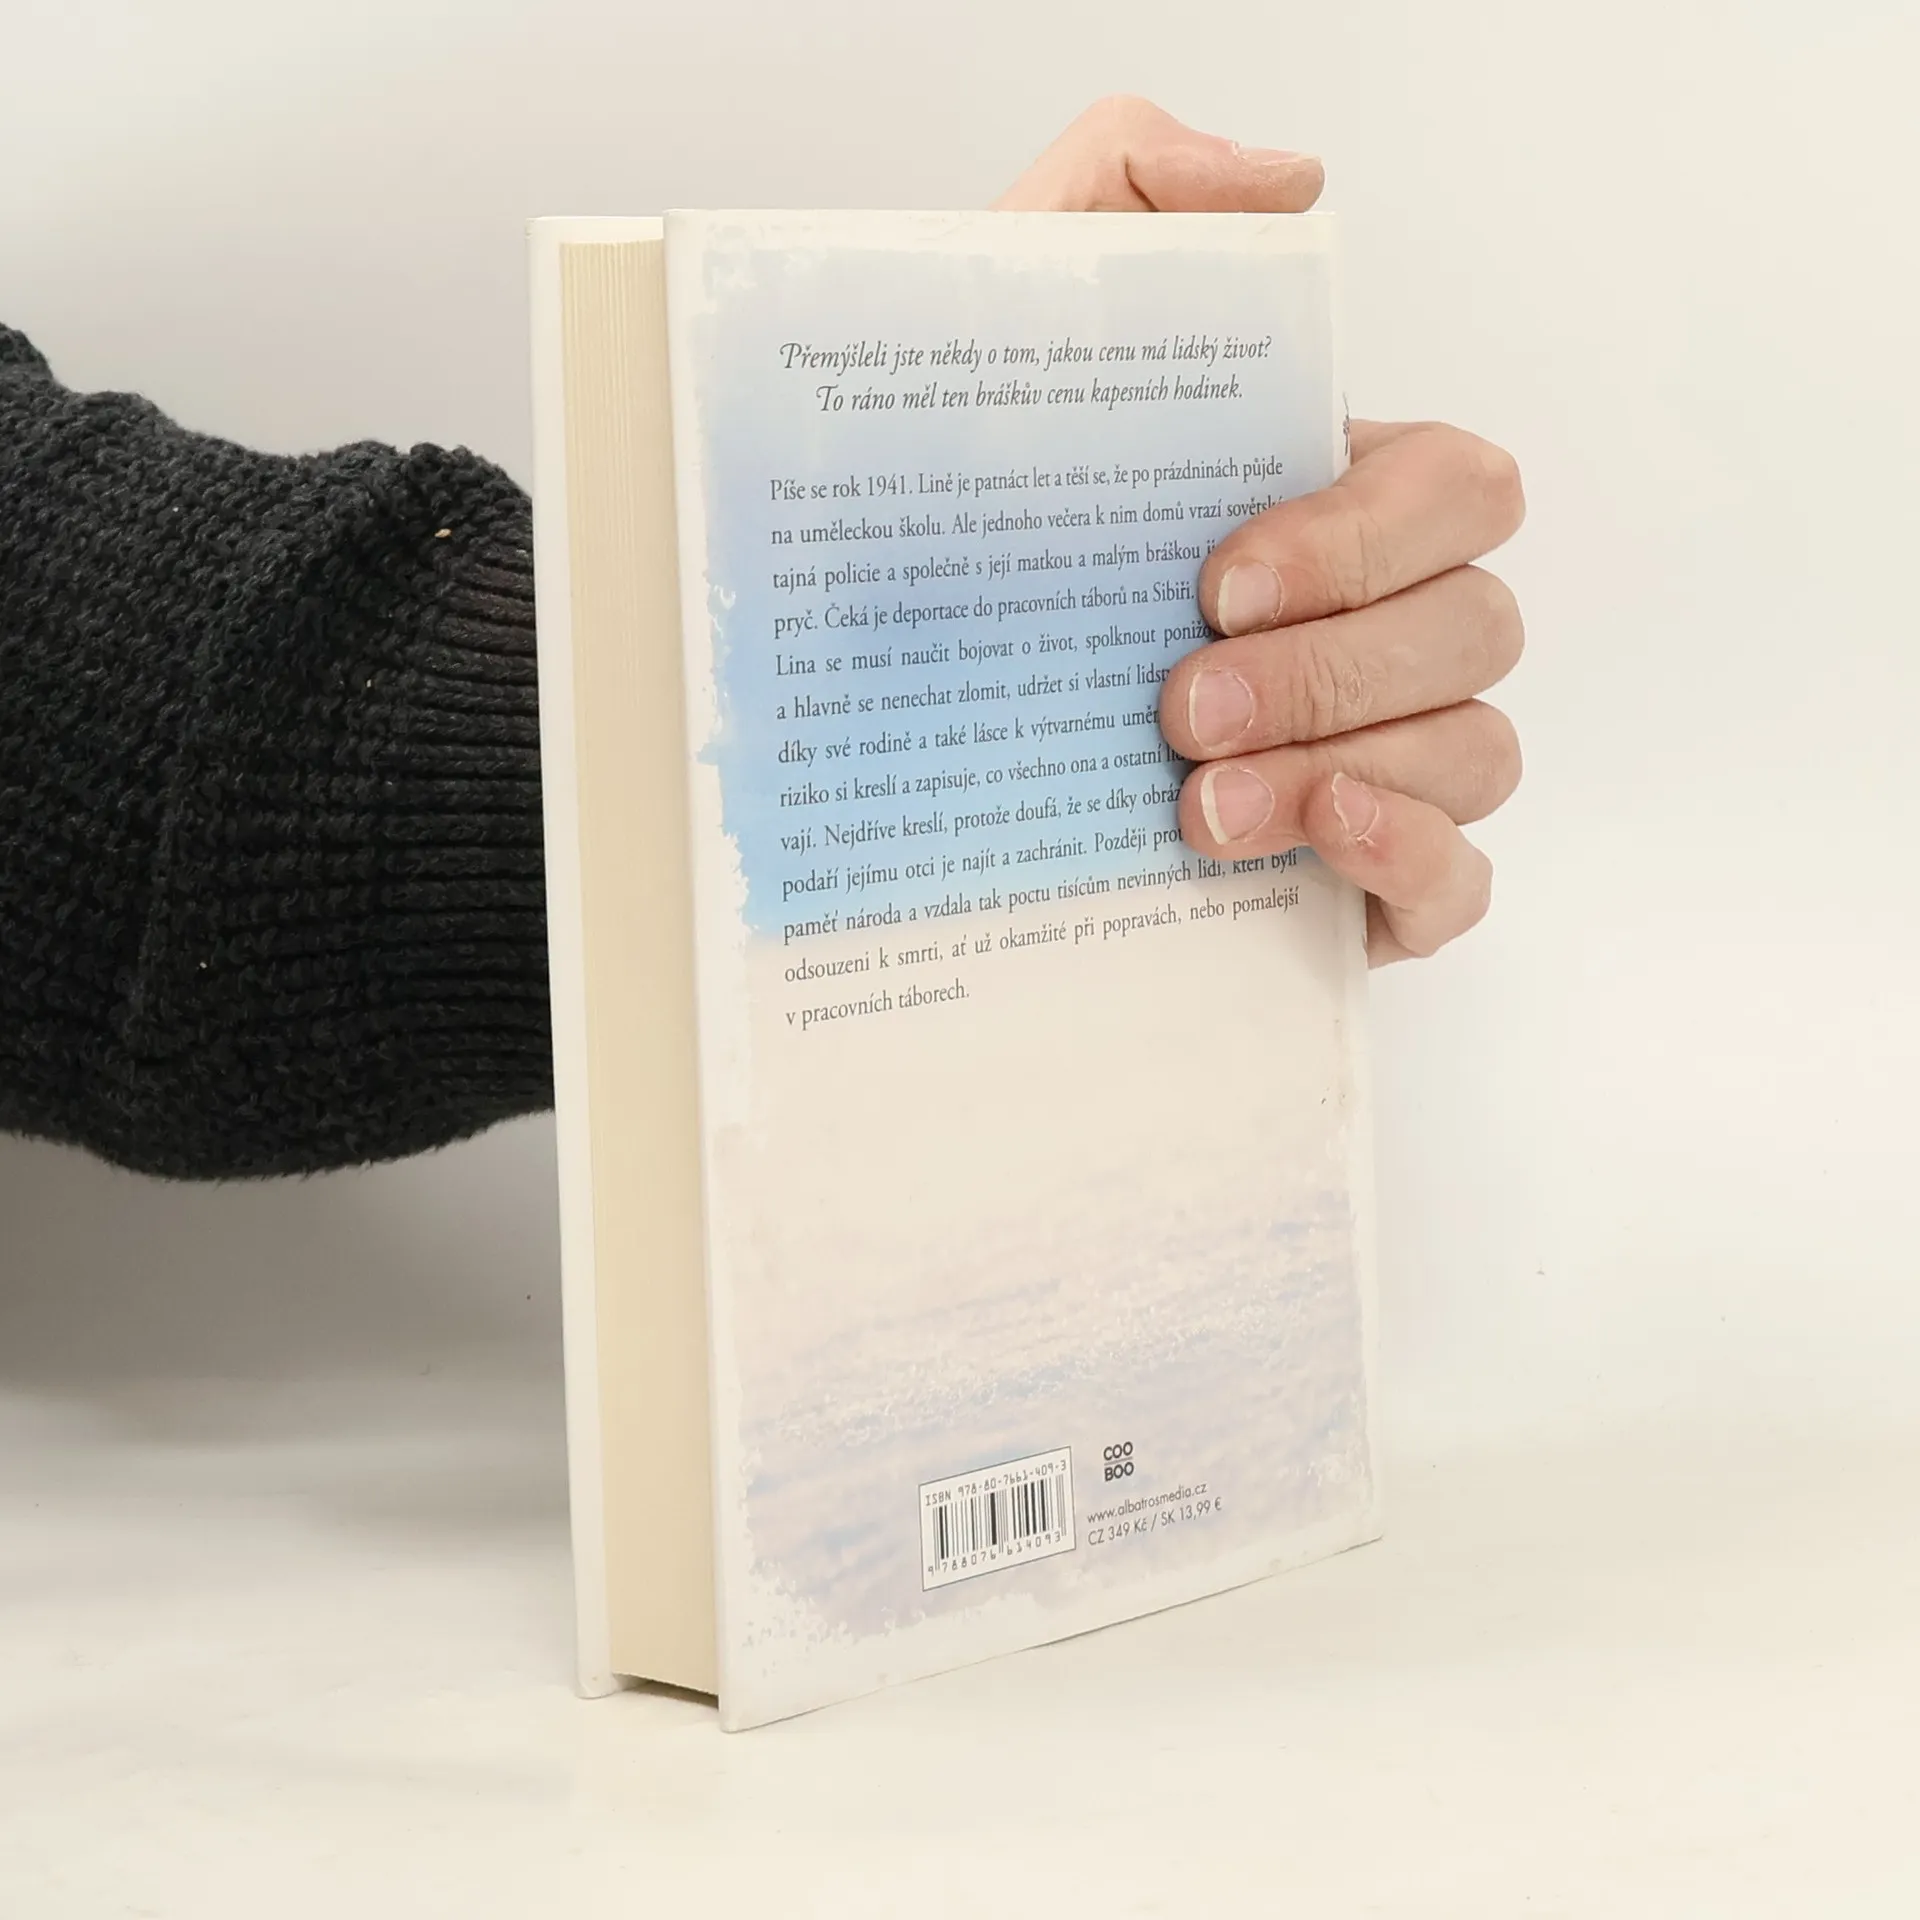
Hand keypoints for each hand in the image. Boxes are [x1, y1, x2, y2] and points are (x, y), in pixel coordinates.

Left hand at [999, 98, 1524, 963]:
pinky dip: (1414, 857)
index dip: (1367, 536)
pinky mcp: (1361, 884)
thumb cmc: (959, 535)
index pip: (1458, 490)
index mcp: (1329, 506)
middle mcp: (1377, 629)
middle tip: (1177, 709)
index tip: (1215, 581)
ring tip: (1195, 807)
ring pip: (1476, 750)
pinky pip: (1460, 881)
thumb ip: (1124, 191)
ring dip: (1349, 767)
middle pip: (1474, 627)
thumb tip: (1284, 188)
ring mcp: (1384, 758)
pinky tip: (1317, 837)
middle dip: (1330, 672)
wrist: (880, 737)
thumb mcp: (1002, 336)